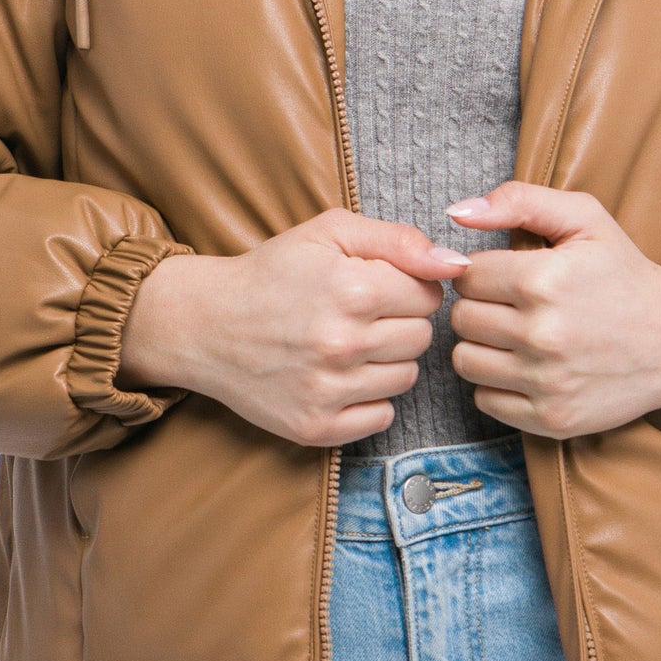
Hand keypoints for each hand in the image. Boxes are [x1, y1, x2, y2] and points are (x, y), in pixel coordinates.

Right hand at [117, 209, 468, 446]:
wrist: (204, 324)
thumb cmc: (272, 273)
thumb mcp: (330, 232)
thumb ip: (399, 240)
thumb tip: (456, 264)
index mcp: (353, 289)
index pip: (429, 297)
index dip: (407, 287)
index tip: (377, 286)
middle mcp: (342, 344)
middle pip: (421, 339)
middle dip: (399, 323)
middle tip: (360, 315)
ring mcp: (328, 390)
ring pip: (406, 378)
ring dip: (386, 361)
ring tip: (347, 344)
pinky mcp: (316, 427)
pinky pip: (382, 417)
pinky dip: (369, 399)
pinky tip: (339, 377)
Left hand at [444, 181, 660, 440]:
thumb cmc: (624, 273)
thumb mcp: (584, 218)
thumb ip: (518, 201)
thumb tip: (457, 212)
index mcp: (543, 280)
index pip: (467, 276)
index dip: (485, 271)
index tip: (511, 275)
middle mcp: (542, 334)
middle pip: (462, 318)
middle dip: (482, 307)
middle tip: (514, 305)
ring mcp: (547, 381)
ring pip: (465, 360)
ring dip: (483, 346)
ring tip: (516, 334)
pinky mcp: (552, 418)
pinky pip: (486, 400)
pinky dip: (497, 384)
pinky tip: (526, 366)